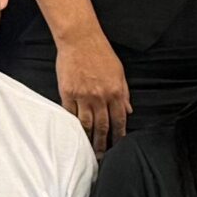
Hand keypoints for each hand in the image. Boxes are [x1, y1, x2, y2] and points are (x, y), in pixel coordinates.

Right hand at [56, 30, 132, 152]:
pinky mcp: (67, 93)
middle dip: (103, 144)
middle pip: (102, 127)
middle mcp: (100, 97)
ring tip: (87, 150)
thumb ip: (124, 93)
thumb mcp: (119, 72)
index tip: (119, 146)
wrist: (80, 39)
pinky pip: (70, 114)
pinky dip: (72, 125)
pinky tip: (73, 134)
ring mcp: (83, 96)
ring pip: (85, 124)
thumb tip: (128, 111)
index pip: (119, 120)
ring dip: (87, 139)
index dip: (119, 136)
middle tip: (102, 157)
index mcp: (115, 92)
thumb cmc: (101, 53)